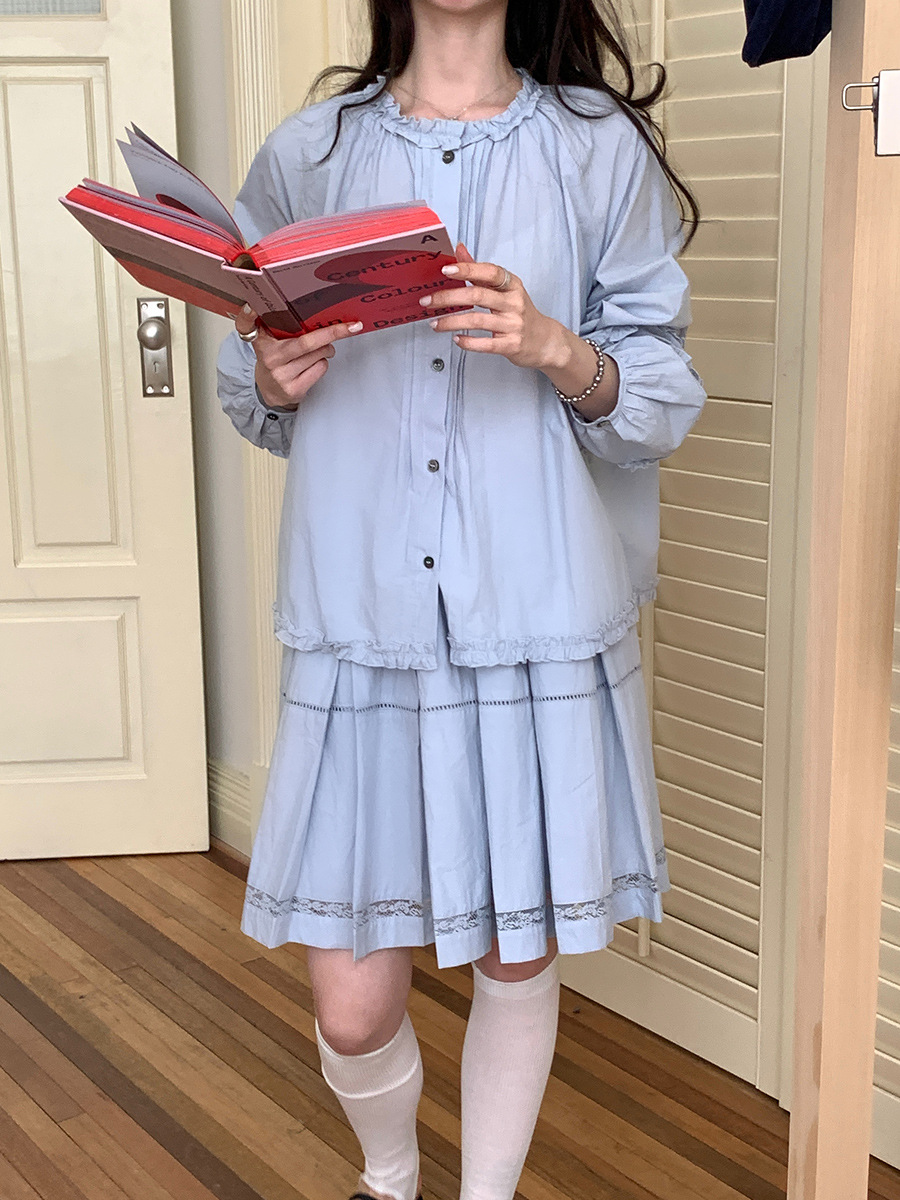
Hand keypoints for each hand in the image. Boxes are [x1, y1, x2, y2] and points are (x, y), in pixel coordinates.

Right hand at [234, 306, 362, 409]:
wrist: (270, 391)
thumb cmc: (276, 359)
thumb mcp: (271, 341)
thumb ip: (280, 326)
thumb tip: (314, 313)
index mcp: (260, 341)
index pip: (245, 327)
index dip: (246, 316)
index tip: (250, 307)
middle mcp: (268, 357)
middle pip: (305, 342)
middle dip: (332, 333)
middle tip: (349, 327)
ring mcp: (280, 375)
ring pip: (318, 355)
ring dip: (327, 350)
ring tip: (321, 350)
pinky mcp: (293, 389)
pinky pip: (320, 368)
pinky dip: (323, 363)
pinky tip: (314, 364)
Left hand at [420, 242, 569, 370]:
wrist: (545, 341)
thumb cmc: (520, 313)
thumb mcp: (504, 290)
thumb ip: (479, 272)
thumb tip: (459, 250)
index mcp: (511, 285)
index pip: (489, 272)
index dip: (467, 269)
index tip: (446, 269)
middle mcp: (513, 303)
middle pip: (477, 295)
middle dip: (448, 297)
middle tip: (428, 301)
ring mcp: (513, 324)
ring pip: (477, 320)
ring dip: (451, 322)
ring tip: (435, 324)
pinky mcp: (511, 345)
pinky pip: (486, 344)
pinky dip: (468, 342)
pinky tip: (456, 339)